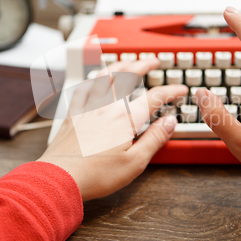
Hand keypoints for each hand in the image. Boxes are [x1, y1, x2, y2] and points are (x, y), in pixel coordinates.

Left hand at [38, 58, 187, 200]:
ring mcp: (87, 109)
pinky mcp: (72, 115)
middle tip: (153, 61)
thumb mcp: (134, 163)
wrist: (60, 179)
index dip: (170, 90)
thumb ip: (154, 139)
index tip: (180, 89)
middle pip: (127, 77)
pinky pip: (82, 89)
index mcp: (125, 119)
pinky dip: (90, 80)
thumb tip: (170, 123)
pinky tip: (93, 80)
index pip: (154, 97)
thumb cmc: (95, 175)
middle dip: (143, 65)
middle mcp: (106, 108)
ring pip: (103, 77)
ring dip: (118, 65)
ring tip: (127, 62)